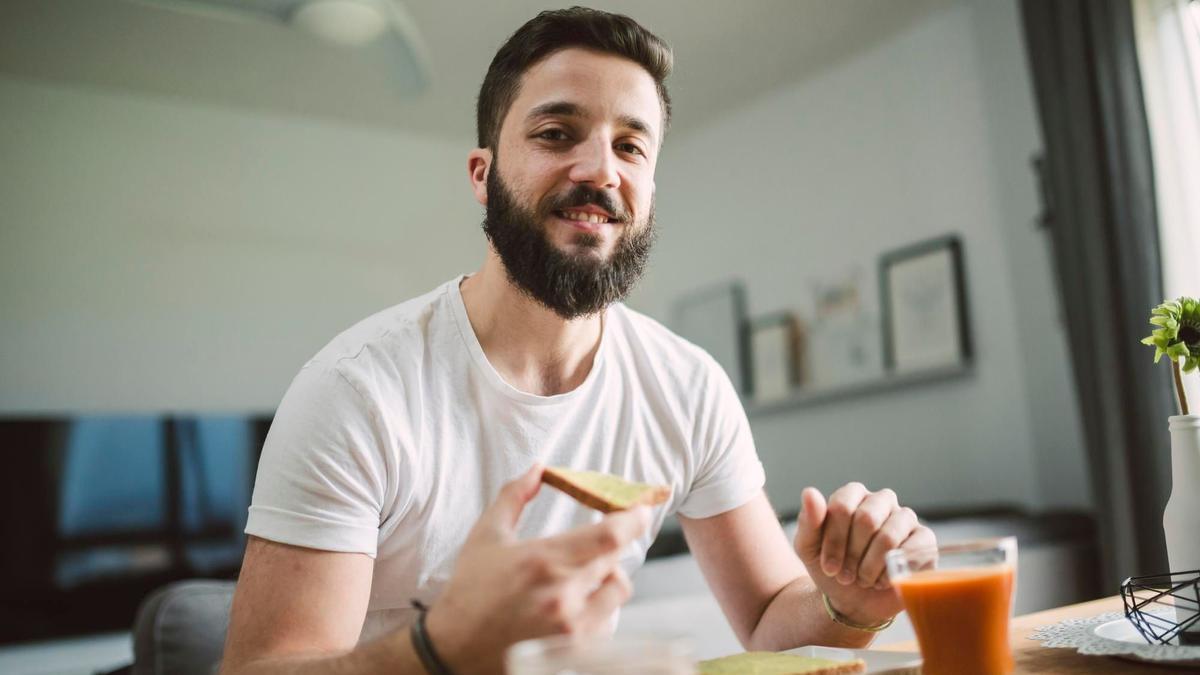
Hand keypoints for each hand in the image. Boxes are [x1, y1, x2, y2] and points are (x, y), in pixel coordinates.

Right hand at [425, 464, 649, 674]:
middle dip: (611, 546)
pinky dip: (600, 606)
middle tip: (598, 542)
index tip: (639, 509)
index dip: (633, 519)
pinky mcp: (574, 650)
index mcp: (543, 559)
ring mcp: (571, 626)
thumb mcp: (486, 535)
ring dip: (607, 576)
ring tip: (583, 575)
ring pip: (617, 589)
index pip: (610, 536)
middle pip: (615, 559)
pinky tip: (576, 603)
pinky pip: (609, 619)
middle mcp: (562, 594)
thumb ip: (514, 496)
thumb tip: (537, 468)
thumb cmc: (469, 590)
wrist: (454, 649)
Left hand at [795, 483, 934, 627]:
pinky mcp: (924, 539)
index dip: (834, 541)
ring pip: (888, 536)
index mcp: (853, 495)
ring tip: (862, 578)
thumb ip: (808, 521)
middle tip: (845, 575)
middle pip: (866, 519)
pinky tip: (882, 581)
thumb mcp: (809, 548)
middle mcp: (881, 501)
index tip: (828, 566)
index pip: (842, 506)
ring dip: (870, 566)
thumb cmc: (831, 568)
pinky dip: (892, 572)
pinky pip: (913, 550)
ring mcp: (905, 518)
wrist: (853, 601)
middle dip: (852, 555)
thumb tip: (809, 492)